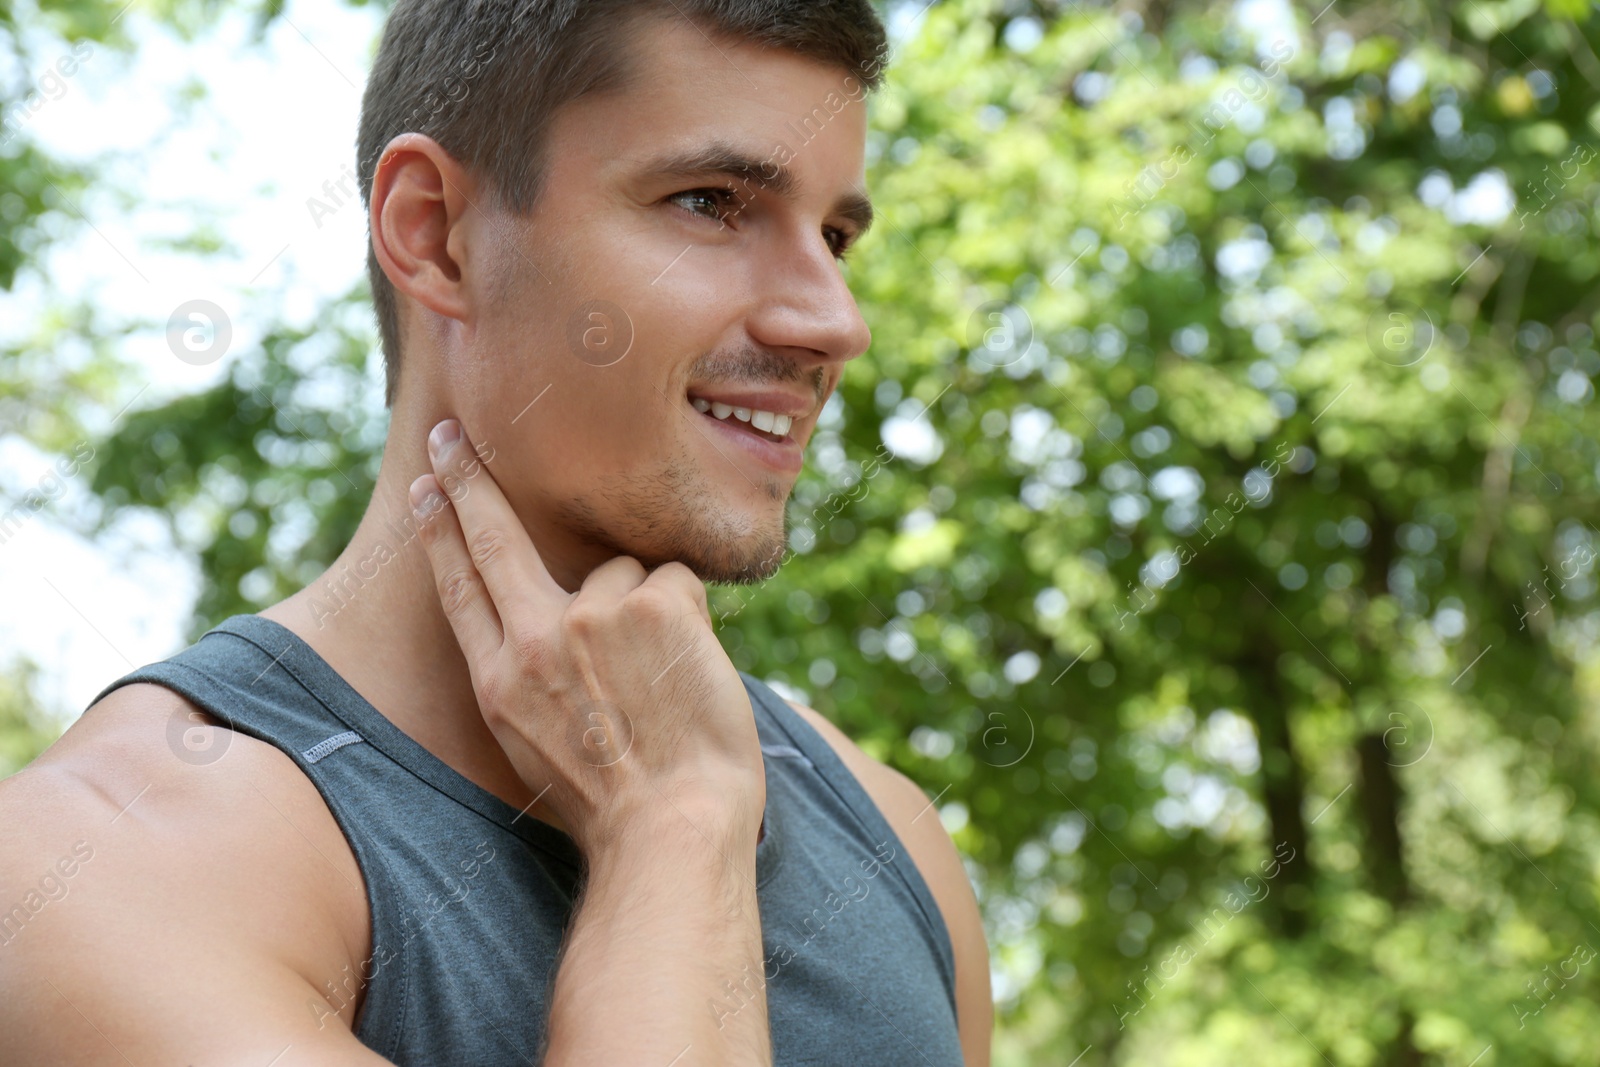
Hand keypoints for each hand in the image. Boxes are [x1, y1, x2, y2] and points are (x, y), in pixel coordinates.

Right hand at [409, 419, 764, 857]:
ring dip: (652, 610)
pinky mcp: (652, 607)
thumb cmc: (623, 804)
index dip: (442, 533)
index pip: (459, 587)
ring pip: (625, 570)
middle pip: (494, 538)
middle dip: (467, 480)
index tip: (428, 488)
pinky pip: (677, 578)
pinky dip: (692, 617)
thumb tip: (557, 613)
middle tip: (449, 435)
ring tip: (665, 685)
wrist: (673, 828)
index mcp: (500, 683)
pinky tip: (691, 672)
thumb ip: (534, 678)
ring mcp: (592, 619)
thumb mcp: (540, 748)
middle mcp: (534, 641)